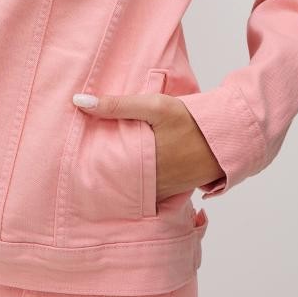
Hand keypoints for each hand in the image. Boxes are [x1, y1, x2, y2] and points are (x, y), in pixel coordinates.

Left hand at [72, 89, 224, 203]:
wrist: (226, 136)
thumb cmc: (189, 119)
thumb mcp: (154, 106)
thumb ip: (117, 105)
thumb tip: (78, 102)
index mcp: (140, 164)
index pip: (103, 172)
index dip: (87, 170)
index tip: (71, 165)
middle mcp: (150, 183)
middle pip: (117, 184)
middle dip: (101, 180)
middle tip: (80, 174)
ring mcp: (163, 190)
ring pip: (133, 191)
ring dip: (120, 185)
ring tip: (99, 178)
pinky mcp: (174, 191)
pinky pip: (150, 194)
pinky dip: (139, 188)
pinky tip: (129, 180)